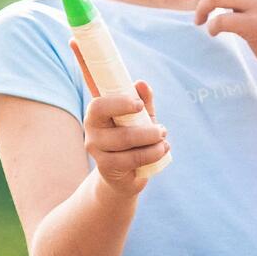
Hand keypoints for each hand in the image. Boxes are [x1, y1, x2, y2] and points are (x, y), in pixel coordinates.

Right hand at [80, 79, 167, 197]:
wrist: (123, 171)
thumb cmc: (131, 137)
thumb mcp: (138, 117)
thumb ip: (142, 100)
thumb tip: (141, 84)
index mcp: (95, 115)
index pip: (99, 106)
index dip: (120, 104)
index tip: (139, 104)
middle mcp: (92, 133)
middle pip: (120, 132)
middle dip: (147, 131)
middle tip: (163, 130)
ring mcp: (98, 153)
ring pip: (127, 146)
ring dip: (152, 143)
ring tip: (164, 141)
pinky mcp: (107, 168)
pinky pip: (132, 160)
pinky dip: (151, 155)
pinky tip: (161, 150)